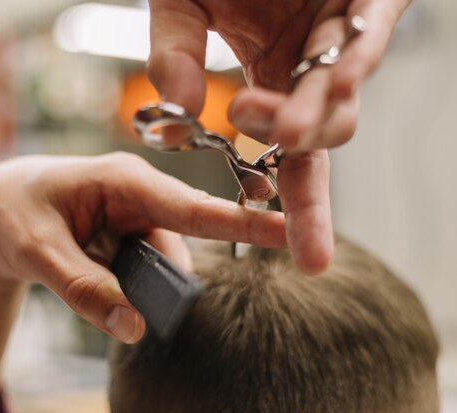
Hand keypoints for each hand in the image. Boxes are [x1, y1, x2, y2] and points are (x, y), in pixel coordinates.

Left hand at [0, 152, 284, 342]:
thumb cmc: (8, 212)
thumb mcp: (35, 250)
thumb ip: (84, 289)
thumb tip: (135, 329)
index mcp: (124, 179)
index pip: (195, 206)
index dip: (246, 222)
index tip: (296, 233)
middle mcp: (138, 195)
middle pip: (182, 246)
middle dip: (164, 280)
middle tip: (117, 298)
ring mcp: (133, 217)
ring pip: (162, 265)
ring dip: (139, 288)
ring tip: (85, 279)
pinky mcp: (126, 237)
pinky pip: (144, 271)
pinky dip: (128, 288)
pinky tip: (97, 283)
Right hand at [148, 0, 408, 272]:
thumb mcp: (176, 4)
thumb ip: (171, 54)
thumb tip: (177, 112)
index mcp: (270, 76)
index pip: (285, 155)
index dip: (295, 205)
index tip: (301, 257)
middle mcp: (309, 63)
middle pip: (323, 140)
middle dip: (309, 185)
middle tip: (277, 189)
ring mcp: (340, 28)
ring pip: (343, 95)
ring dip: (315, 116)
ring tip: (284, 125)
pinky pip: (370, 29)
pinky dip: (354, 54)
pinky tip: (337, 75)